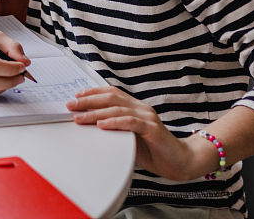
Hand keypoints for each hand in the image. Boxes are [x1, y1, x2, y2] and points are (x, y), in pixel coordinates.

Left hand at [67, 86, 209, 180]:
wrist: (181, 161)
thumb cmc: (155, 151)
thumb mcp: (130, 138)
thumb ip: (116, 130)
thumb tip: (92, 127)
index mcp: (136, 107)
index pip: (112, 93)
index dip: (93, 92)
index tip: (76, 96)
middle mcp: (141, 108)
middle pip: (111, 97)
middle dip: (88, 100)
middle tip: (71, 105)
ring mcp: (147, 117)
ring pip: (117, 108)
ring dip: (95, 112)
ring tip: (80, 117)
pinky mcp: (152, 129)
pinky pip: (130, 122)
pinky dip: (114, 122)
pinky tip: (102, 124)